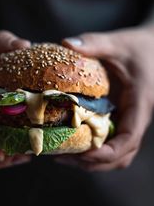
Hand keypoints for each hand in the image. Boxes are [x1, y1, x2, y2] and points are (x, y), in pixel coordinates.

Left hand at [56, 27, 153, 170]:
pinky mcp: (120, 118)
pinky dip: (92, 149)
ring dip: (92, 161)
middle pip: (120, 156)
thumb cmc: (139, 47)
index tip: (81, 154)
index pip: (129, 139)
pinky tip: (70, 141)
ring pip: (116, 154)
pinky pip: (110, 142)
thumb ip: (95, 43)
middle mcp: (135, 118)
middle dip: (93, 163)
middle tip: (61, 157)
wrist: (153, 48)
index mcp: (140, 105)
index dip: (106, 153)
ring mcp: (128, 121)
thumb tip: (66, 44)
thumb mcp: (118, 43)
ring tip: (61, 155)